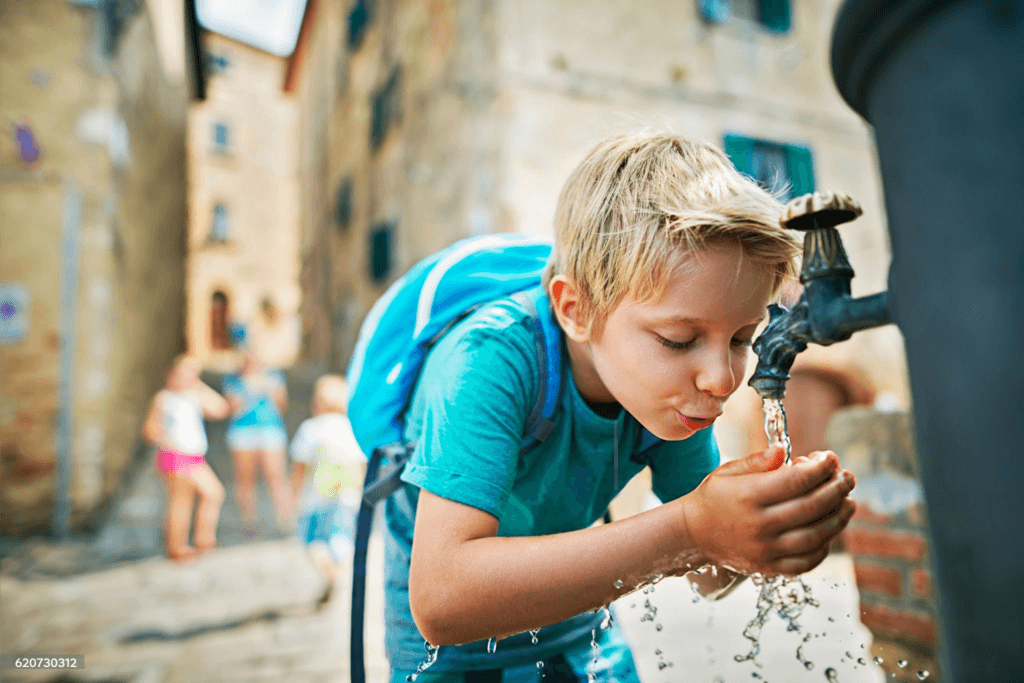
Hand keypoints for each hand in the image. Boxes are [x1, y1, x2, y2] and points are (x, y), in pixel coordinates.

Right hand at [678, 445, 854, 575]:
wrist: (693, 533)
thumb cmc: (714, 497)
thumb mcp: (728, 471)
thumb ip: (757, 461)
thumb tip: (783, 451)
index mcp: (748, 495)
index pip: (796, 480)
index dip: (821, 467)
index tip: (831, 458)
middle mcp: (758, 524)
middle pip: (811, 506)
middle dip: (837, 489)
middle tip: (847, 478)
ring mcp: (765, 550)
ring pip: (815, 536)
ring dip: (839, 518)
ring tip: (848, 503)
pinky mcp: (769, 568)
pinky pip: (806, 561)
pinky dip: (824, 547)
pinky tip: (830, 531)